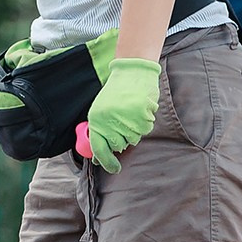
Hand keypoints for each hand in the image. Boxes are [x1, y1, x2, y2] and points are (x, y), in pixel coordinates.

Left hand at [83, 57, 160, 172]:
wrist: (132, 72)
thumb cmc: (117, 92)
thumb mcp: (101, 110)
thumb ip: (100, 132)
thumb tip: (98, 157)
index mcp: (96, 119)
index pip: (99, 148)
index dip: (106, 162)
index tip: (113, 169)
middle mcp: (110, 120)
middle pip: (119, 146)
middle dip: (123, 140)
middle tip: (124, 125)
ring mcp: (126, 118)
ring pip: (133, 138)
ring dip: (134, 130)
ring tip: (131, 113)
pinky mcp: (142, 114)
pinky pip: (145, 129)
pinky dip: (145, 122)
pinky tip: (140, 110)